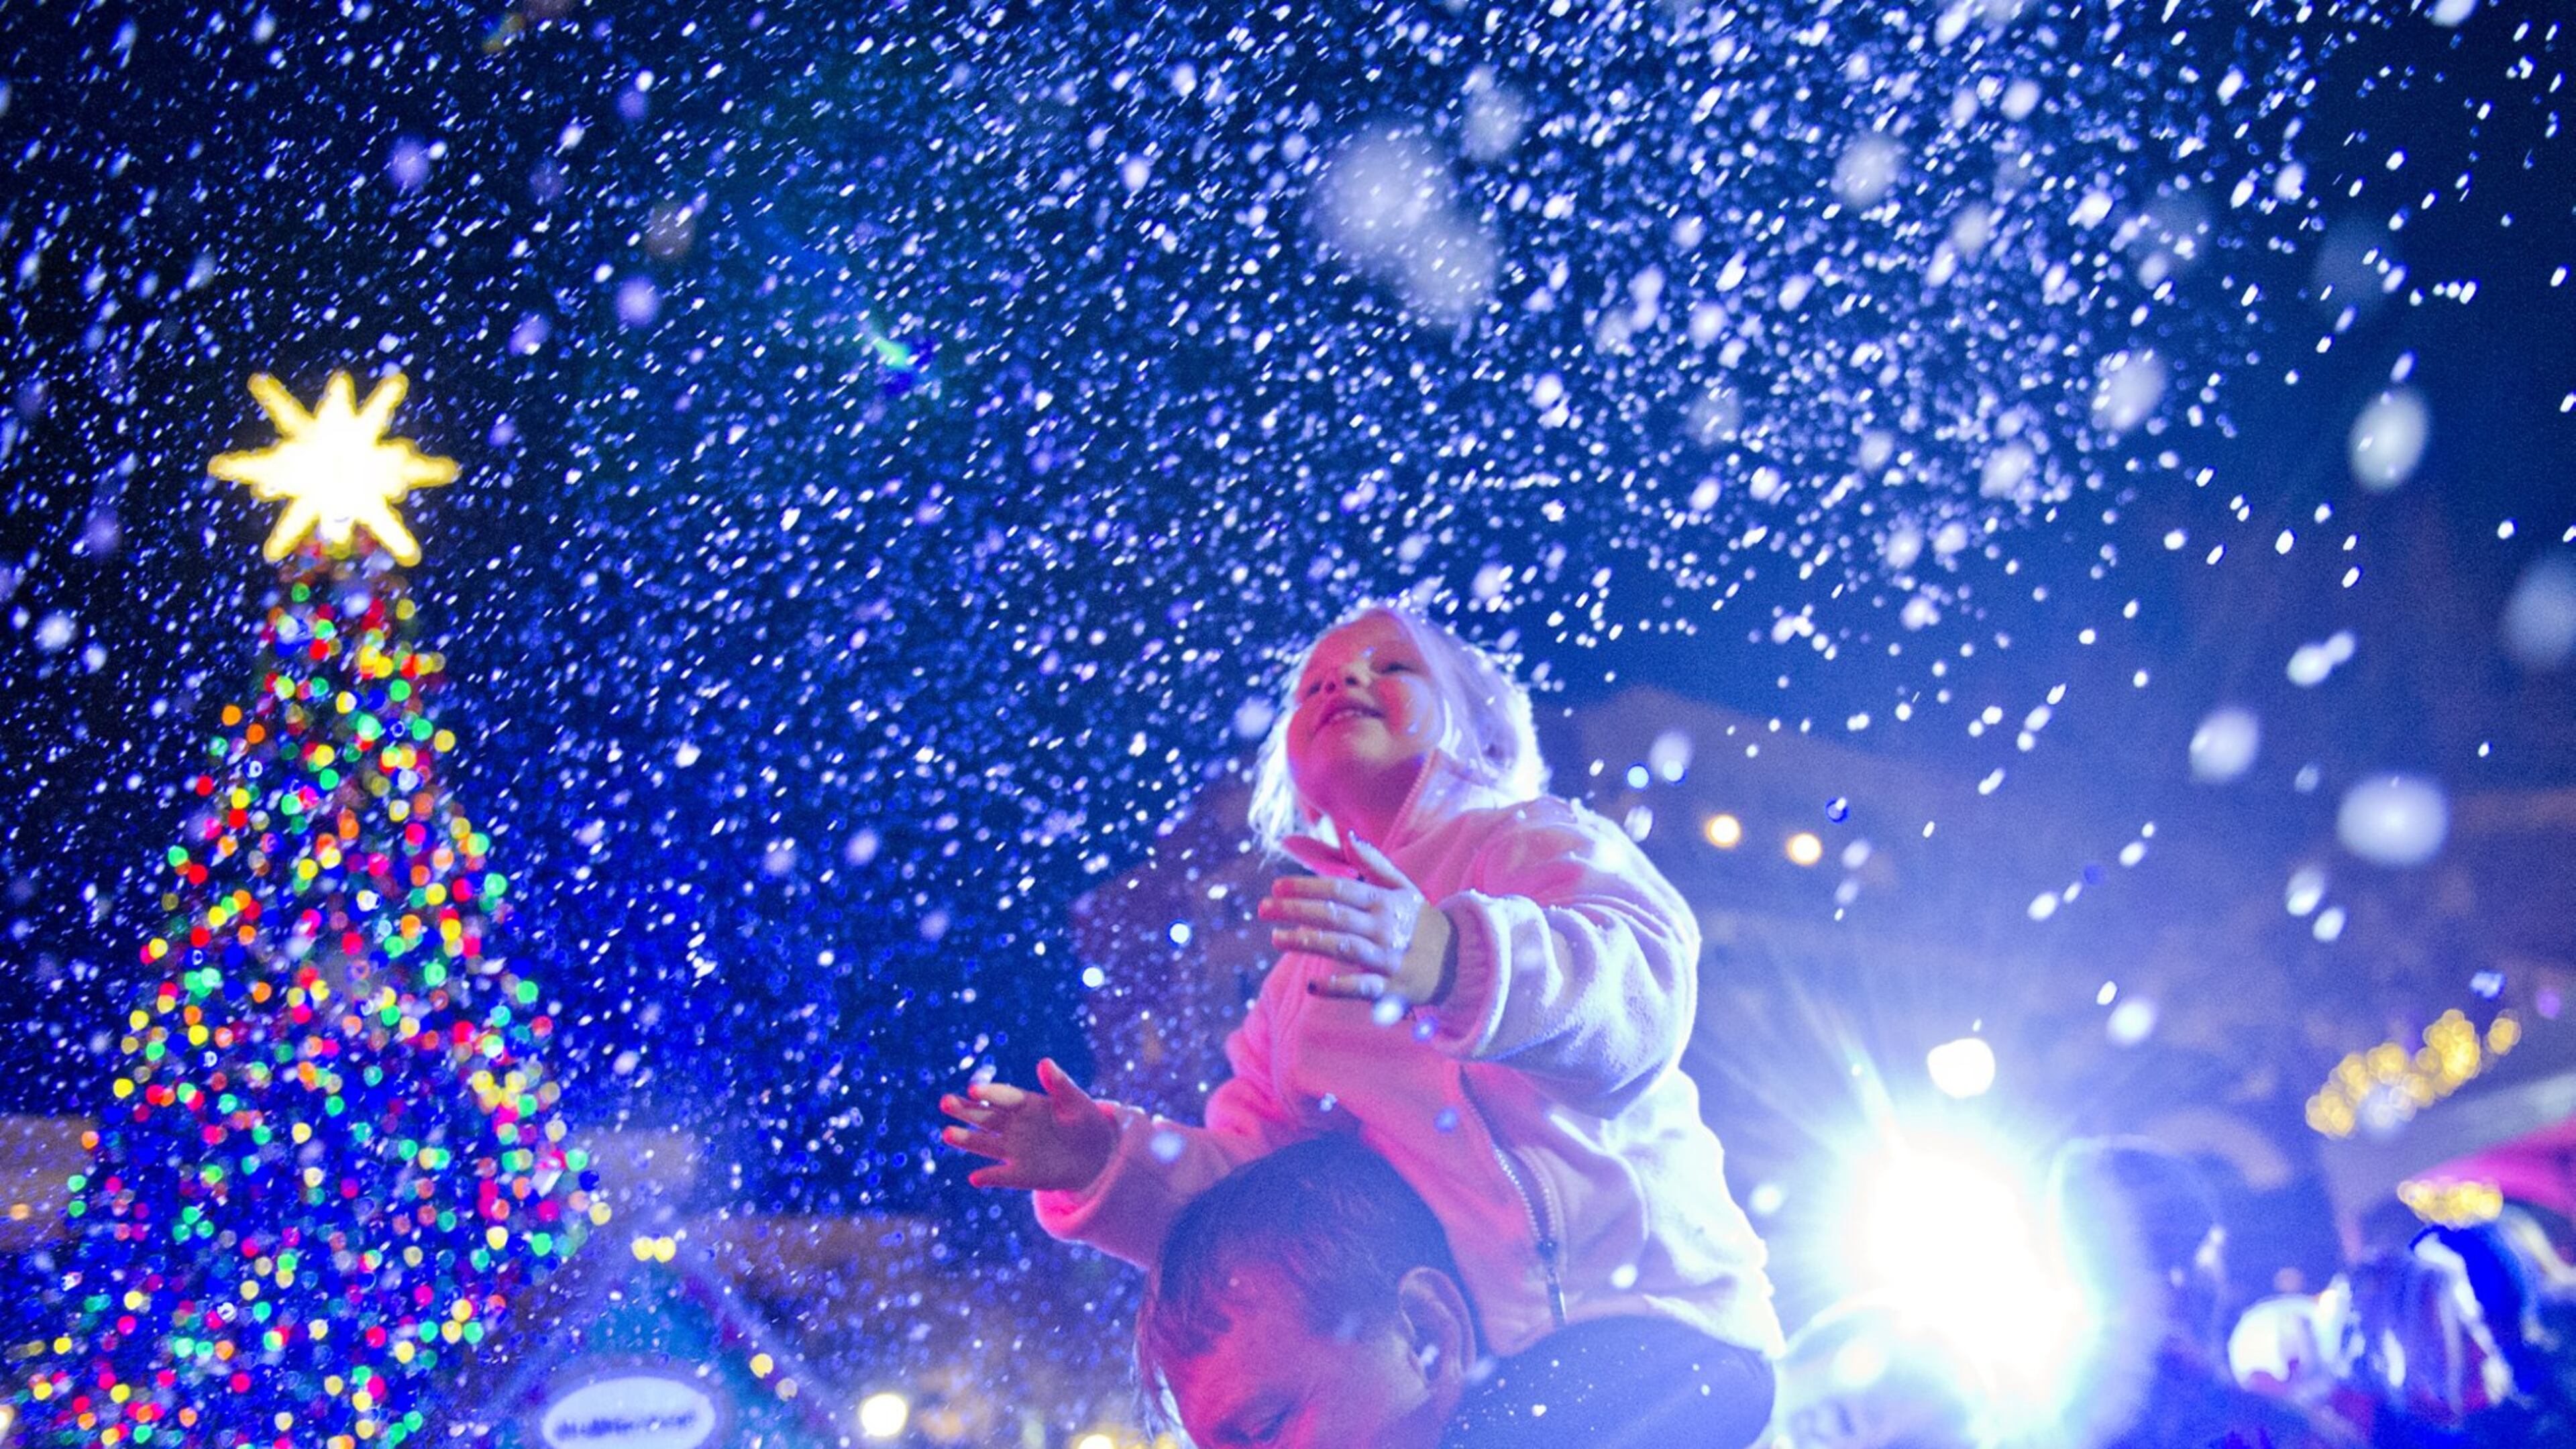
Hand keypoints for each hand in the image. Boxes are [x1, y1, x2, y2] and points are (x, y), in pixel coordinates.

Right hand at [938, 1058, 1117, 1190]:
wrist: (1097, 1155)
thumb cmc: (1086, 1121)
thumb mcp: (1077, 1102)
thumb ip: (1060, 1084)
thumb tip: (1044, 1062)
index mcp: (1027, 1104)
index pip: (1004, 1097)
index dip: (990, 1092)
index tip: (974, 1089)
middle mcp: (1015, 1125)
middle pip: (986, 1117)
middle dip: (966, 1110)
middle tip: (945, 1101)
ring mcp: (1015, 1150)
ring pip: (986, 1144)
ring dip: (967, 1140)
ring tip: (946, 1133)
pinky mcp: (1021, 1174)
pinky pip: (1002, 1176)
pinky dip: (990, 1177)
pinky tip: (975, 1178)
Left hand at [1261, 823, 1453, 1004]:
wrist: (1462, 963)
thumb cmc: (1424, 923)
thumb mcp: (1405, 889)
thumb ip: (1375, 864)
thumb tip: (1349, 837)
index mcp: (1385, 901)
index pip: (1340, 889)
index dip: (1306, 885)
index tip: (1277, 885)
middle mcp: (1384, 928)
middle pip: (1333, 915)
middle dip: (1295, 910)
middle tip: (1263, 908)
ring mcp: (1386, 958)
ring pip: (1341, 947)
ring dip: (1306, 942)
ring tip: (1277, 938)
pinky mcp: (1390, 988)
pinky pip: (1360, 987)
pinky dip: (1336, 987)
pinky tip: (1312, 985)